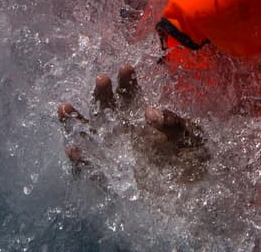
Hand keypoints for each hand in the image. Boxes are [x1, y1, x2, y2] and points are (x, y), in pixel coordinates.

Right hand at [59, 64, 207, 184]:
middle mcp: (125, 133)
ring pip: (90, 135)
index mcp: (143, 119)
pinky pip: (91, 168)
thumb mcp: (193, 136)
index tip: (125, 67)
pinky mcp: (111, 177)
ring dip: (76, 121)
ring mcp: (115, 154)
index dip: (127, 81)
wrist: (195, 194)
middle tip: (101, 78)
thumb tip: (149, 112)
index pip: (132, 95)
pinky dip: (81, 160)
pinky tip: (73, 148)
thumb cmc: (195, 159)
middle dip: (102, 94)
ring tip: (64, 107)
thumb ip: (174, 123)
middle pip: (107, 109)